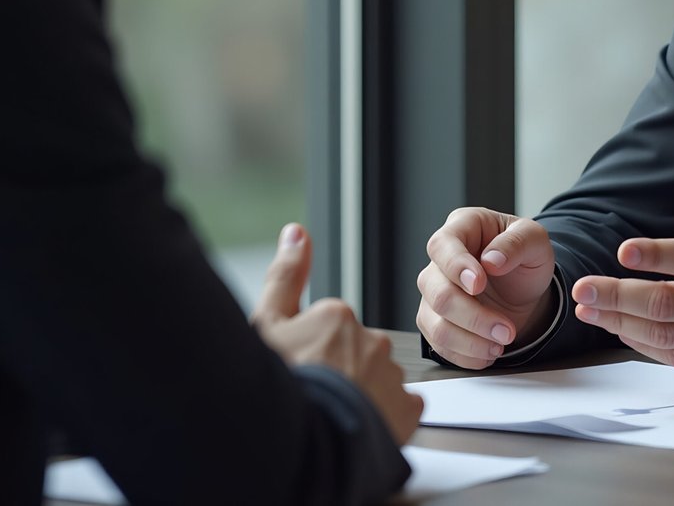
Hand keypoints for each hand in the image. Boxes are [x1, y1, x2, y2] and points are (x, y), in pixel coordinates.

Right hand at [252, 223, 423, 445]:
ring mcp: (391, 375)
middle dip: (341, 373)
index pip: (331, 331)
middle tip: (318, 398)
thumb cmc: (278, 385)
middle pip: (357, 354)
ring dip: (363, 396)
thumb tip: (296, 231)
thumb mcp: (266, 324)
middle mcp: (371, 340)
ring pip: (380, 381)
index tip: (303, 373)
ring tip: (335, 419)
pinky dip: (388, 418)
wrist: (297, 442)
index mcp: (338, 317)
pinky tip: (363, 428)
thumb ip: (285, 277)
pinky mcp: (407, 409)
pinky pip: (403, 409)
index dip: (313, 355)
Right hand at [416, 208, 557, 368]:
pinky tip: (489, 352)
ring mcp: (433, 292)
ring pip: (436, 323)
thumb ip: (517, 243)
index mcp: (462, 227)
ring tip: (502, 344)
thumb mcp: (535, 241)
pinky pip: (438, 344)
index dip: (456, 267)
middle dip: (474, 316)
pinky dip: (466, 354)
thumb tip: (491, 260)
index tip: (479, 285)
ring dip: (470, 341)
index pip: (443, 245)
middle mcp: (440, 260)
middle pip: (438, 292)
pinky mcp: (434, 320)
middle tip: (507, 331)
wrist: (525, 289)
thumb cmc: (525, 257)